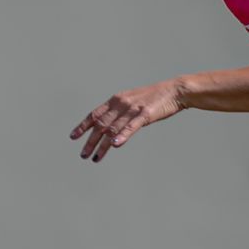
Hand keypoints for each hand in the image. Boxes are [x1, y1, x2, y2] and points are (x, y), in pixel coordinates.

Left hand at [70, 80, 184, 162]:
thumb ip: (120, 113)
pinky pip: (131, 126)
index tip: (73, 137)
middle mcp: (121, 103)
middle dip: (90, 141)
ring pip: (113, 129)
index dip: (83, 126)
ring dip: (102, 145)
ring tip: (95, 158)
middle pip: (101, 124)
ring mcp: (132, 108)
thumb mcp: (133, 103)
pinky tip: (115, 145)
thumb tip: (110, 129)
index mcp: (116, 99)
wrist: (174, 91)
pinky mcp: (145, 114)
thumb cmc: (154, 99)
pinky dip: (122, 136)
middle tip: (83, 155)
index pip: (95, 114)